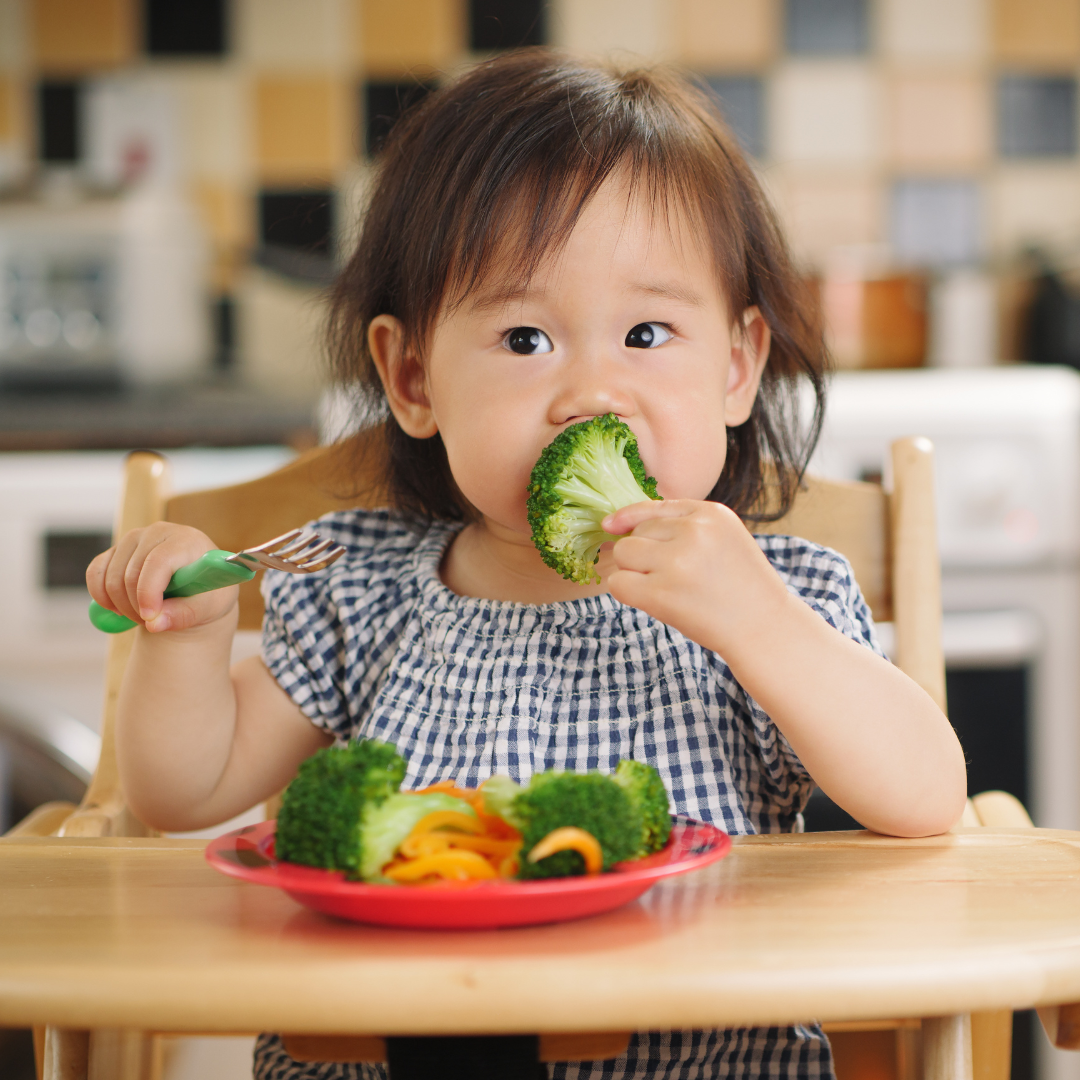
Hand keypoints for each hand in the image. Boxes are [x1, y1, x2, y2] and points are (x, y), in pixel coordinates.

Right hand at [86, 523, 238, 633]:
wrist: (198, 584)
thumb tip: (154, 624)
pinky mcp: (117, 549)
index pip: (159, 561)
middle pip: (131, 573)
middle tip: (151, 622)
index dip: (149, 591)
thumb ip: (183, 615)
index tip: (149, 618)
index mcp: (187, 541)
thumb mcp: (207, 608)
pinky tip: (117, 608)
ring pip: (111, 576)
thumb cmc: (207, 593)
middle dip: (137, 606)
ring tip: (144, 615)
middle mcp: (158, 532)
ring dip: (121, 605)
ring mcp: (134, 538)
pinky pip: (95, 573)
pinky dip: (101, 596)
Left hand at [602, 499, 792, 655]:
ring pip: (623, 553)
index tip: (611, 526)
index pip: (653, 507)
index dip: (629, 518)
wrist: (765, 628)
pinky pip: (618, 583)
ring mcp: (677, 562)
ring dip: (632, 572)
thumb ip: (682, 526)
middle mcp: (694, 532)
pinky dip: (626, 592)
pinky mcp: (662, 593)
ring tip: (662, 587)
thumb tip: (615, 524)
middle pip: (635, 532)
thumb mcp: (723, 539)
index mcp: (711, 513)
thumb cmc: (739, 587)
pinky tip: (650, 601)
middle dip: (642, 554)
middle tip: (671, 577)